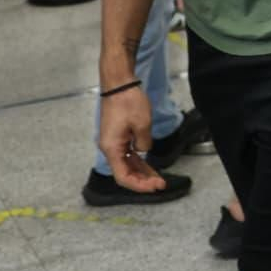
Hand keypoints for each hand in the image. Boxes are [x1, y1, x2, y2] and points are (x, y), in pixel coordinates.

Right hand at [96, 68, 166, 192]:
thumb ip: (144, 143)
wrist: (119, 84)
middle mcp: (110, 149)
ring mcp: (113, 143)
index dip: (139, 185)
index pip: (123, 176)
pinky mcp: (118, 137)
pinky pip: (128, 155)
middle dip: (142, 181)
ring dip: (141, 172)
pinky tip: (149, 166)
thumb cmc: (128, 102)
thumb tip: (143, 151)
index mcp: (112, 149)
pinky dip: (138, 161)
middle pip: (125, 173)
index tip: (155, 186)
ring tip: (158, 179)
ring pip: (127, 164)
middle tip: (160, 184)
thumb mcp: (142, 124)